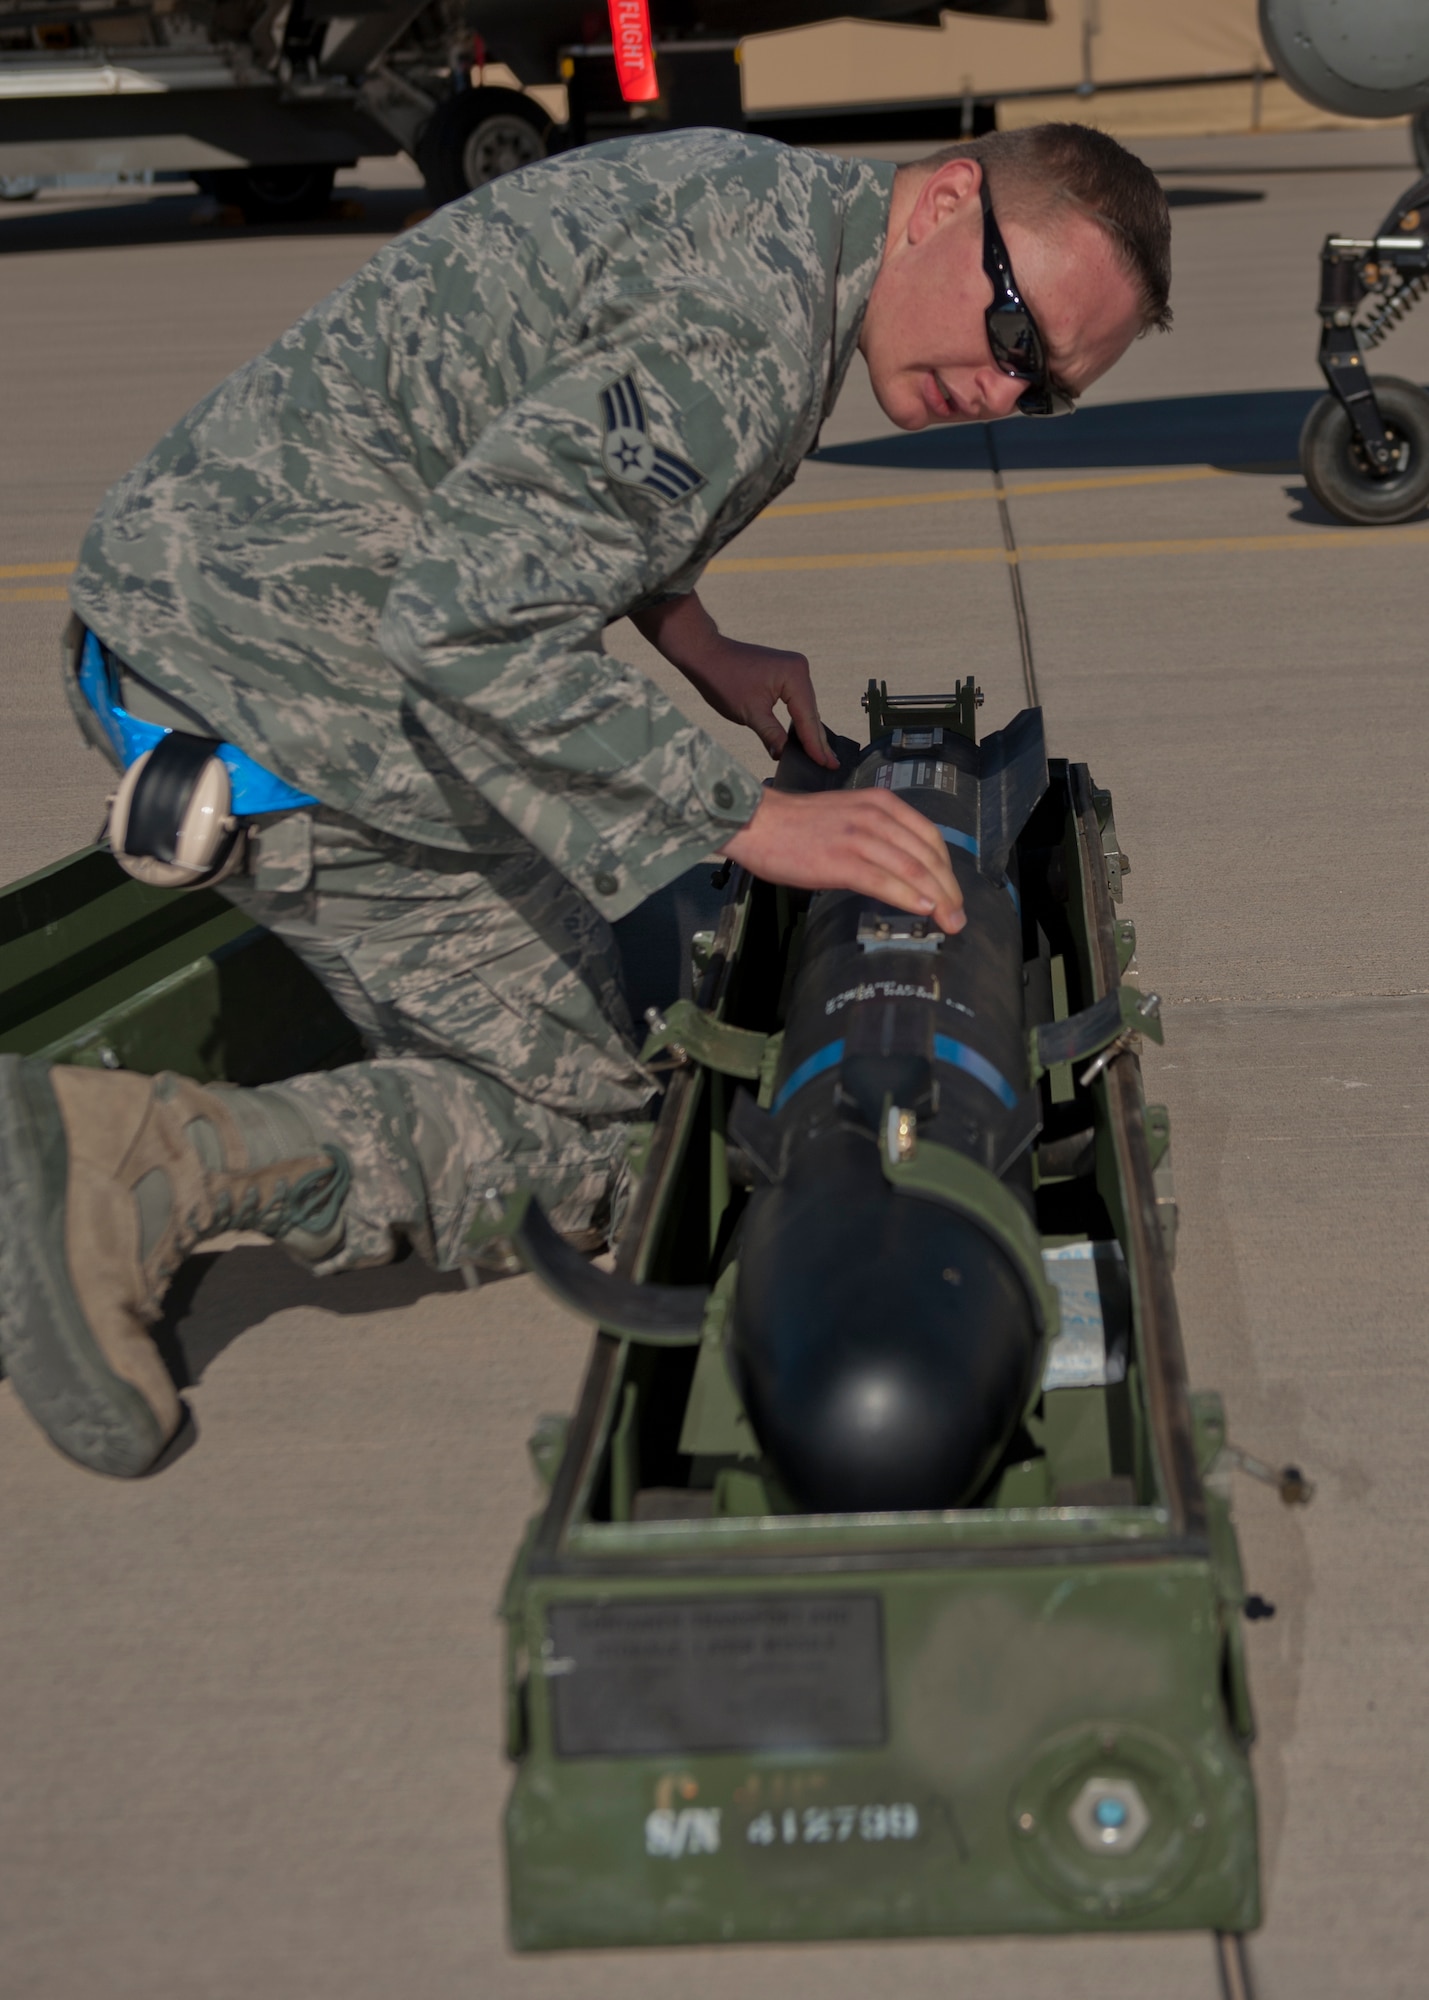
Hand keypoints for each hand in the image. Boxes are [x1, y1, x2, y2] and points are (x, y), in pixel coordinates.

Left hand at [679, 634, 837, 768]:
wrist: (706, 655)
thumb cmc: (723, 679)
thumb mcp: (750, 714)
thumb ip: (771, 735)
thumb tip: (785, 756)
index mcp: (794, 675)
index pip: (807, 717)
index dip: (815, 744)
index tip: (826, 764)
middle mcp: (799, 668)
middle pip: (811, 712)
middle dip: (817, 740)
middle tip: (831, 765)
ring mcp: (793, 669)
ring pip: (805, 707)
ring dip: (809, 731)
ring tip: (821, 756)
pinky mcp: (785, 672)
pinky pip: (797, 701)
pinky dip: (799, 719)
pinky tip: (805, 737)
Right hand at [720, 786, 964, 933]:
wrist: (757, 822)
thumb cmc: (796, 825)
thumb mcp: (847, 814)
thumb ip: (876, 833)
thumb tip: (900, 868)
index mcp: (879, 804)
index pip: (929, 836)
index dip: (948, 868)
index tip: (953, 892)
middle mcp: (874, 817)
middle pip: (927, 856)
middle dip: (949, 889)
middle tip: (959, 916)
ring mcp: (858, 838)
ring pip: (911, 869)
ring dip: (937, 899)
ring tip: (949, 921)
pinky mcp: (840, 861)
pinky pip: (883, 881)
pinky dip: (908, 897)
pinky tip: (924, 910)